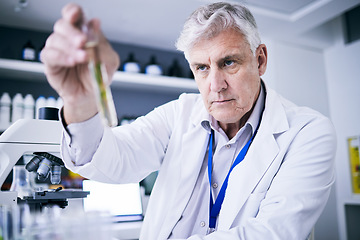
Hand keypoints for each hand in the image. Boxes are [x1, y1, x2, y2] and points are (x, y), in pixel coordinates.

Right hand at [41, 3, 119, 123]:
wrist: (92, 96)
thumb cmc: (99, 76)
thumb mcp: (109, 60)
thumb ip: (103, 43)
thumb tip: (95, 24)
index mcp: (83, 32)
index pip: (74, 14)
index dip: (72, 11)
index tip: (75, 15)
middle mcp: (68, 39)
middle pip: (62, 25)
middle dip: (72, 32)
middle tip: (83, 41)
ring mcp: (58, 50)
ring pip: (55, 39)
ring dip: (70, 48)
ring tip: (83, 58)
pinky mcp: (51, 63)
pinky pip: (49, 55)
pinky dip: (61, 57)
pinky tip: (71, 61)